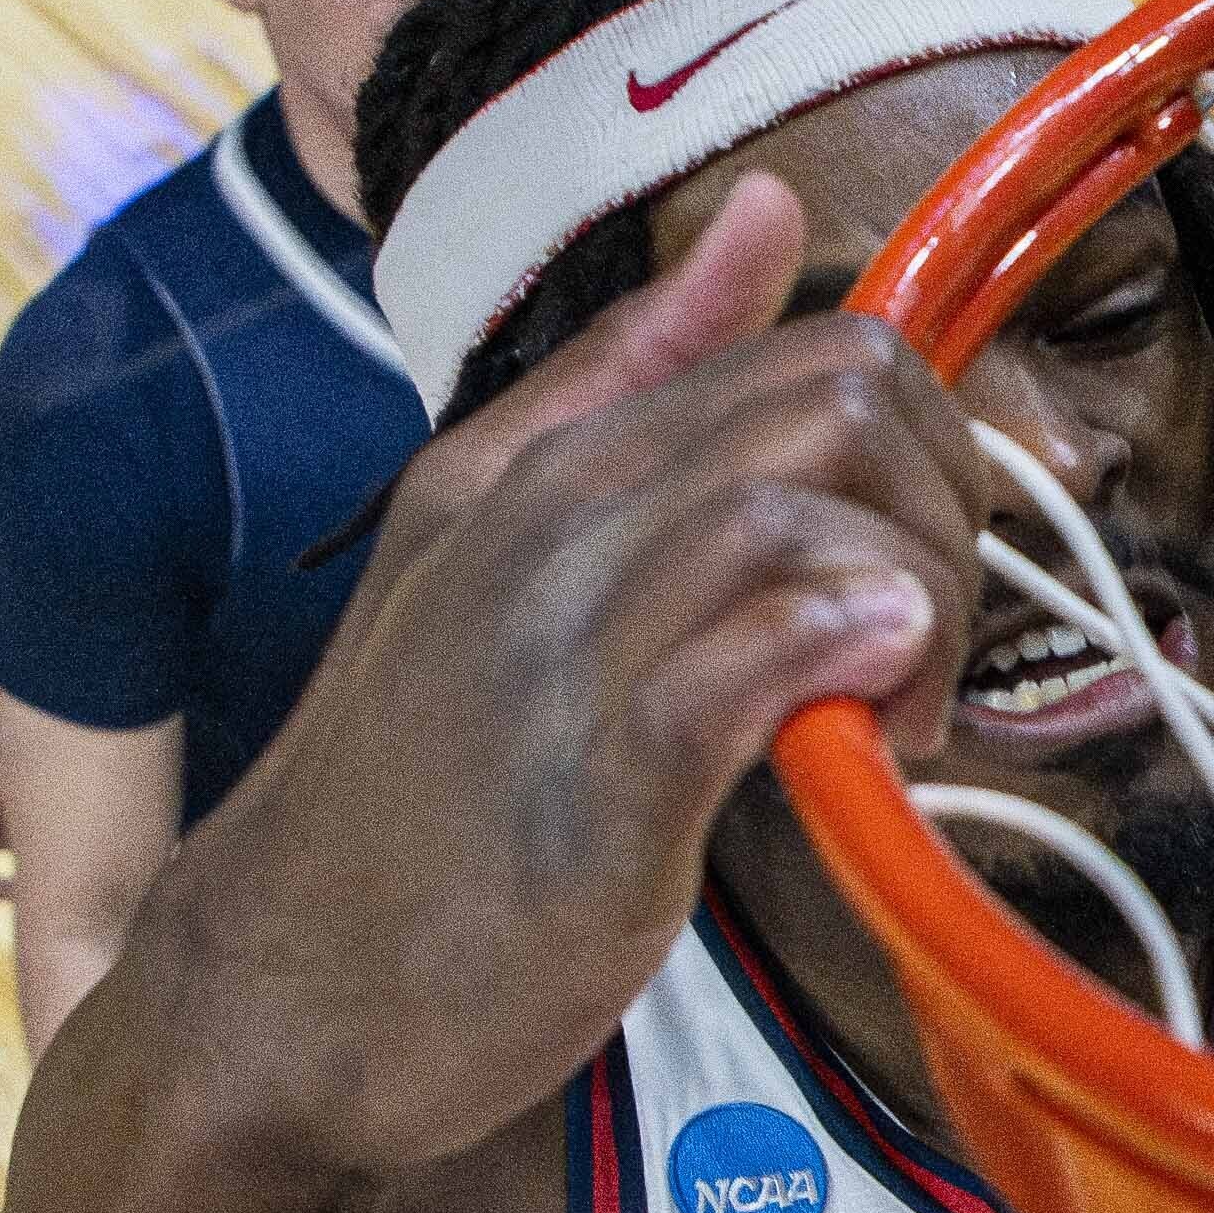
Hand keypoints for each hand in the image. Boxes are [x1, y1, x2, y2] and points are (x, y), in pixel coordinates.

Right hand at [132, 179, 977, 1177]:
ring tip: (894, 721)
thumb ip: (632, 386)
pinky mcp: (596, 781)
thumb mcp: (500, 550)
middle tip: (918, 652)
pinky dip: (839, 657)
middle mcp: (549, 520)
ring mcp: (564, 643)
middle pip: (834, 398)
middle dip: (938, 513)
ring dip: (912, 607)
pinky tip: (870, 713)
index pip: (802, 348)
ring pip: (802, 506)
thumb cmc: (414, 804)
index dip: (918, 451)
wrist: (275, 997)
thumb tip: (770, 216)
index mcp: (539, 462)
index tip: (908, 575)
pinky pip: (747, 658)